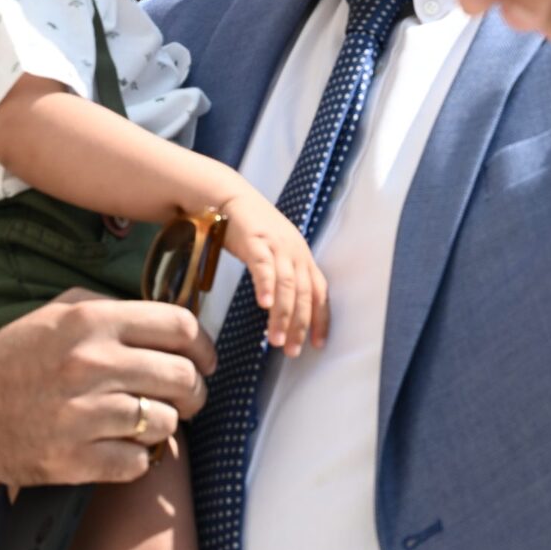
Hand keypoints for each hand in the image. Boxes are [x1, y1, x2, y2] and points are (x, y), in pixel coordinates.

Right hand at [0, 293, 213, 522]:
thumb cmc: (18, 356)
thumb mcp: (62, 312)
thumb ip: (118, 310)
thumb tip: (175, 320)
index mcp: (91, 321)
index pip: (179, 327)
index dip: (203, 346)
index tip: (204, 359)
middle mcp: (90, 364)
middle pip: (182, 377)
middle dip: (194, 390)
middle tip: (186, 396)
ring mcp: (82, 415)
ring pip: (164, 421)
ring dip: (163, 424)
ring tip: (147, 419)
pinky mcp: (74, 460)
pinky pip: (138, 462)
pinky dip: (138, 458)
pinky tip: (122, 446)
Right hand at [219, 190, 328, 354]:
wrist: (229, 197)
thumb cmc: (251, 229)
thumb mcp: (274, 252)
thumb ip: (283, 275)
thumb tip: (284, 308)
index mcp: (302, 256)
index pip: (319, 292)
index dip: (320, 319)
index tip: (317, 345)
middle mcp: (296, 251)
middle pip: (305, 294)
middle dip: (300, 326)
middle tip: (293, 352)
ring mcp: (278, 245)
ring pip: (288, 286)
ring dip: (283, 316)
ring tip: (276, 341)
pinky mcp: (257, 240)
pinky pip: (264, 267)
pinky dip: (267, 287)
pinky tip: (264, 306)